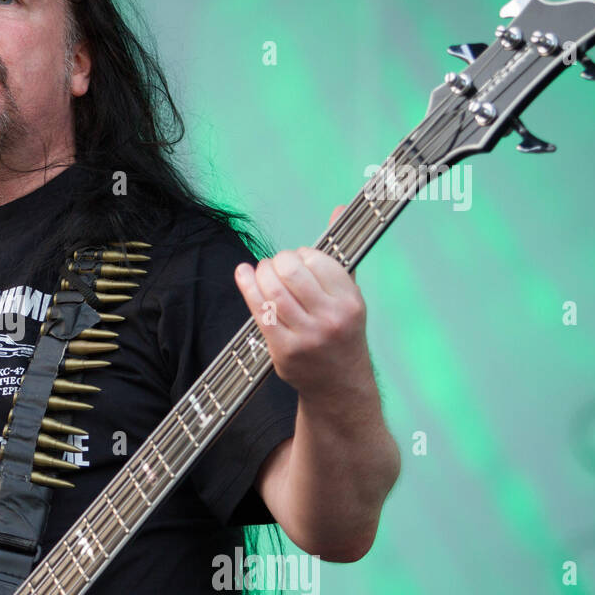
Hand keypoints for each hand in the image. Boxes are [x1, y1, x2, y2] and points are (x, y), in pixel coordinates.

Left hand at [233, 206, 371, 401]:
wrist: (339, 385)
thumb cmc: (341, 333)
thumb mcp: (349, 296)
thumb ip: (339, 255)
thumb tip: (338, 209)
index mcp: (350, 301)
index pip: (318, 260)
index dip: (302, 255)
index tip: (298, 260)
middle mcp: (331, 318)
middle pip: (291, 271)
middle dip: (278, 261)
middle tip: (275, 265)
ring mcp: (306, 336)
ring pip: (272, 290)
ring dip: (260, 273)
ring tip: (262, 272)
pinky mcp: (283, 350)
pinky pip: (259, 311)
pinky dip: (247, 287)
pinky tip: (243, 275)